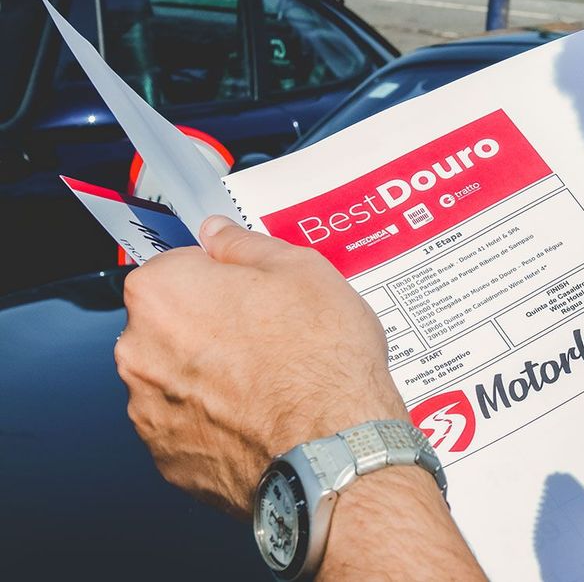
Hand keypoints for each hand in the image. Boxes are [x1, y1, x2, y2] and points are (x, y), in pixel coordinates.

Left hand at [115, 215, 407, 518]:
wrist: (333, 448)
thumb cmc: (320, 360)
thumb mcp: (302, 269)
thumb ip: (245, 244)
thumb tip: (220, 233)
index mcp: (162, 292)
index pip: (179, 265)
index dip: (224, 277)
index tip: (253, 292)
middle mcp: (140, 351)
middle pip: (173, 324)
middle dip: (213, 326)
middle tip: (271, 335)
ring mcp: (150, 411)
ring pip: (179, 379)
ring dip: (212, 376)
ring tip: (273, 381)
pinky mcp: (169, 460)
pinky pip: (190, 428)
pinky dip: (218, 423)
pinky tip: (262, 417)